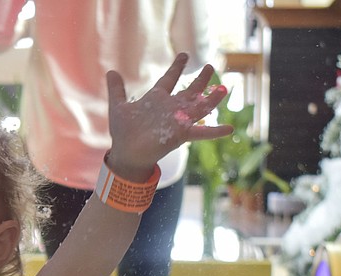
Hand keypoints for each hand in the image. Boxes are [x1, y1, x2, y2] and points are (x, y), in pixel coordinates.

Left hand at [105, 54, 231, 179]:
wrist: (126, 153)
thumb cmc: (123, 133)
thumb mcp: (118, 107)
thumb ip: (117, 90)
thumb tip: (111, 72)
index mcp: (157, 100)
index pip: (169, 80)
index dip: (177, 68)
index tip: (184, 55)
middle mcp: (170, 109)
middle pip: (189, 91)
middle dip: (200, 80)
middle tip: (209, 66)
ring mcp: (177, 121)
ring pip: (199, 108)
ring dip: (212, 99)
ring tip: (224, 88)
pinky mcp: (181, 134)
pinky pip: (201, 132)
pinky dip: (215, 131)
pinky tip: (229, 129)